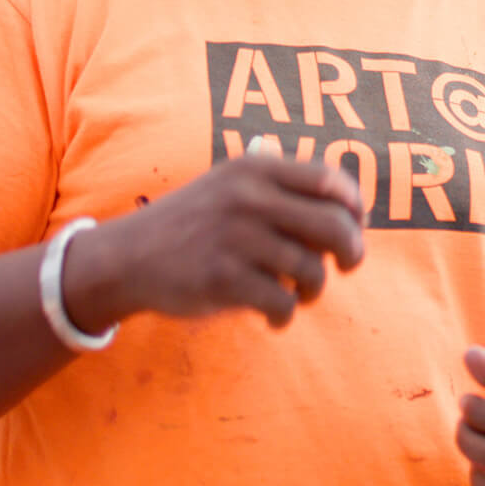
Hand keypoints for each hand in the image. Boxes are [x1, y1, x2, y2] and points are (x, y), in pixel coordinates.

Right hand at [67, 154, 364, 330]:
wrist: (128, 257)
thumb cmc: (195, 224)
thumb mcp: (232, 186)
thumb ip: (284, 191)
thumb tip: (353, 214)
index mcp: (256, 169)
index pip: (331, 181)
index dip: (355, 207)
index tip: (356, 226)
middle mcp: (249, 197)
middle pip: (335, 225)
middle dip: (352, 252)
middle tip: (346, 266)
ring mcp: (236, 237)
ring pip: (313, 270)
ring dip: (314, 289)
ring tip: (299, 294)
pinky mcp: (223, 278)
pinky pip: (283, 302)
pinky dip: (286, 315)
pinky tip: (274, 316)